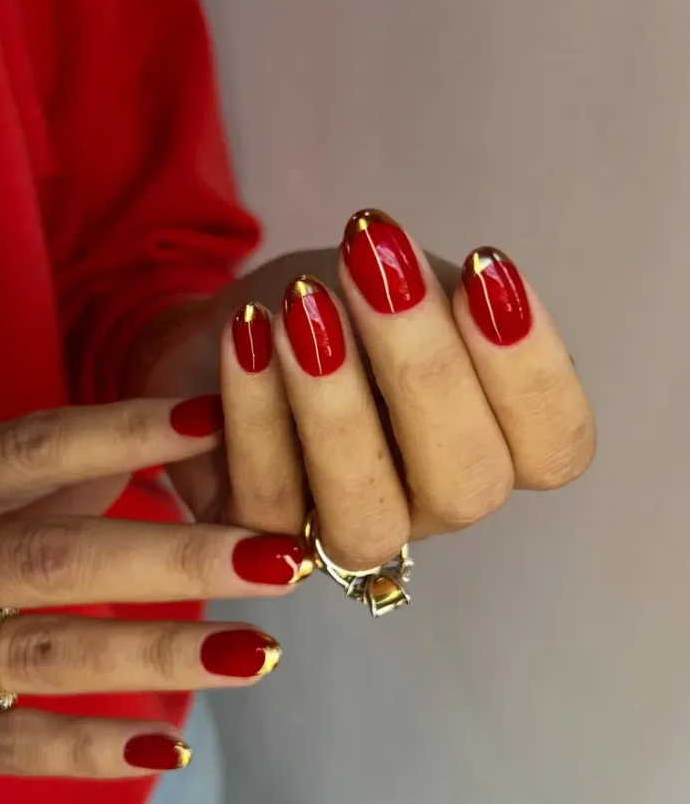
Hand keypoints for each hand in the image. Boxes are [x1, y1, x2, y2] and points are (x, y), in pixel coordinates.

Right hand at [0, 400, 308, 778]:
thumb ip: (28, 476)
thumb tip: (148, 443)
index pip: (30, 449)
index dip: (122, 431)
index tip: (217, 420)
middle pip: (52, 555)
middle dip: (173, 557)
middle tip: (279, 557)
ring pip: (41, 652)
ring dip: (157, 654)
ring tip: (259, 654)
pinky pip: (0, 748)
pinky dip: (85, 750)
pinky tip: (168, 752)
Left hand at [135, 209, 594, 567]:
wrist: (248, 323)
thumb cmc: (346, 303)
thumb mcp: (406, 285)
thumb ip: (444, 303)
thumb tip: (469, 295)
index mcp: (499, 446)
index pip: (556, 446)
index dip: (530, 366)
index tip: (483, 263)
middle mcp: (437, 504)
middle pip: (465, 487)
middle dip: (423, 373)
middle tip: (377, 270)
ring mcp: (355, 533)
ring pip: (365, 521)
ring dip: (336, 412)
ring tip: (304, 305)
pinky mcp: (268, 541)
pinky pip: (267, 504)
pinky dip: (256, 414)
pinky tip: (248, 330)